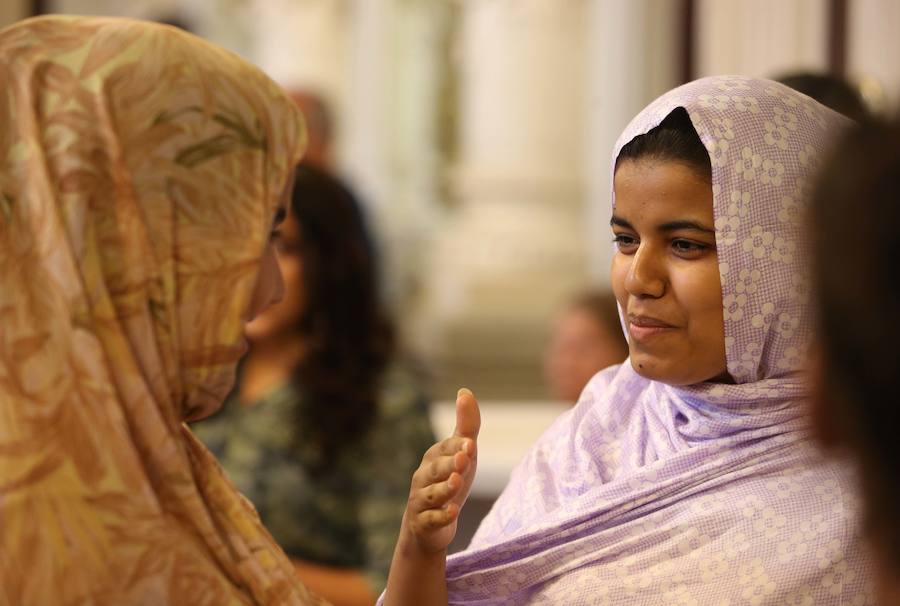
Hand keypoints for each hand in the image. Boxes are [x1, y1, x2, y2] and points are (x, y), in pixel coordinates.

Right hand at [404, 387, 479, 553]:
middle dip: (450, 465)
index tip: (471, 445)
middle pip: (436, 470)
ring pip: (432, 494)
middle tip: (465, 459)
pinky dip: (442, 516)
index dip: (458, 447)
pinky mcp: (424, 524)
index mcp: (433, 458)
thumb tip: (465, 390)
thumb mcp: (462, 454)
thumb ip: (466, 425)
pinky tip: (453, 512)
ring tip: (457, 482)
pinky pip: (431, 520)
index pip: (446, 449)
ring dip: (445, 489)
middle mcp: (423, 477)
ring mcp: (421, 501)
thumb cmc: (449, 481)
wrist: (430, 525)